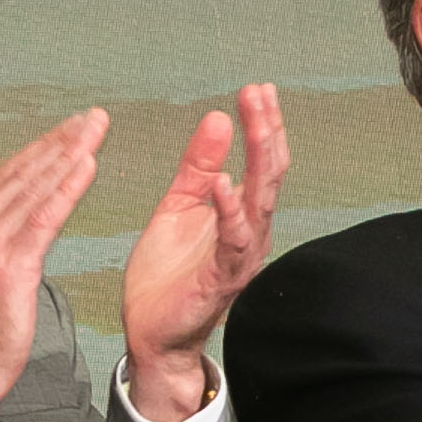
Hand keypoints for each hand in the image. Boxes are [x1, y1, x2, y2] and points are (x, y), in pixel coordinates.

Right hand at [0, 109, 111, 419]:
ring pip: (33, 189)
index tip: (71, 127)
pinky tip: (86, 167)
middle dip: (61, 141)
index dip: (43, 147)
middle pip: (22, 173)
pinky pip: (43, 218)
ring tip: (95, 131)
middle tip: (94, 117)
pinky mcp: (8, 267)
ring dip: (68, 155)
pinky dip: (66, 189)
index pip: (7, 175)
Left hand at [120, 83, 288, 421]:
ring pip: (260, 201)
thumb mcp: (178, 205)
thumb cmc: (168, 276)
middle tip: (261, 93)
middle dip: (267, 131)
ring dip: (259, 159)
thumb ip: (198, 166)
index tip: (257, 89)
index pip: (262, 162)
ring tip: (256, 121)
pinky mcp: (221, 279)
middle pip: (270, 174)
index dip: (262, 125)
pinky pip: (232, 242)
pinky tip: (225, 183)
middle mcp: (250, 234)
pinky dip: (229, 211)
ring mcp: (240, 257)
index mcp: (241, 215)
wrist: (151, 332)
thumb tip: (218, 118)